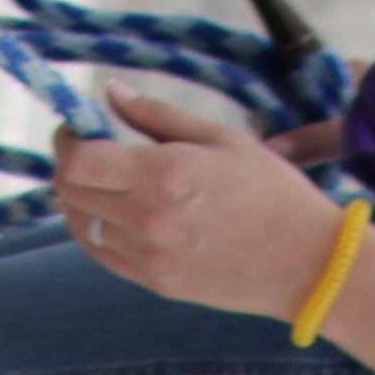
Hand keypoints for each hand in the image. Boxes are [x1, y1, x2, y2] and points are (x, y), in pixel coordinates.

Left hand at [51, 78, 355, 316]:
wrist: (306, 263)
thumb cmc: (272, 192)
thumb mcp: (222, 138)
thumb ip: (158, 115)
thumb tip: (112, 92)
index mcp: (163, 175)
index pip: (79, 161)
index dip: (68, 140)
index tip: (79, 127)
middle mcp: (148, 220)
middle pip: (71, 192)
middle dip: (70, 164)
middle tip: (90, 147)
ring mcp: (149, 257)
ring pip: (81, 225)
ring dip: (81, 198)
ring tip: (105, 180)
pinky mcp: (155, 282)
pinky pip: (103, 253)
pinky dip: (97, 229)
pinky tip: (118, 212)